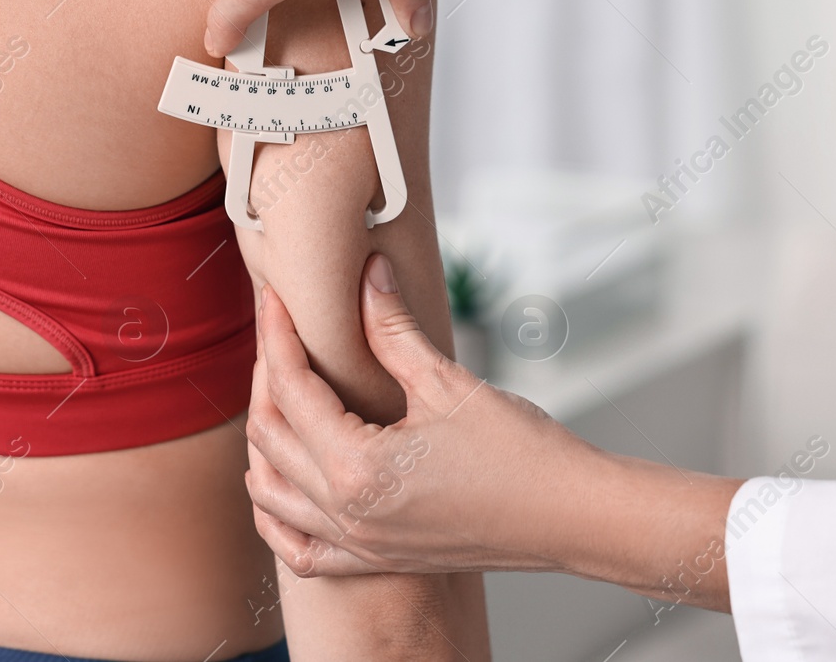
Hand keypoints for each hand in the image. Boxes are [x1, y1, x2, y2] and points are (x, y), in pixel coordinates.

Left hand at [245, 254, 590, 576]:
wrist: (570, 516)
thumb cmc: (522, 454)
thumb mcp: (447, 382)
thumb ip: (393, 328)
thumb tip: (368, 275)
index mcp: (358, 467)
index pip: (292, 389)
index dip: (278, 335)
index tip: (276, 298)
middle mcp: (347, 513)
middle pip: (271, 435)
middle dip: (267, 375)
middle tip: (280, 332)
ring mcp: (358, 543)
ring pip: (270, 493)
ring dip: (264, 439)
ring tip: (278, 391)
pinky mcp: (375, 560)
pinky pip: (299, 550)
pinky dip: (275, 516)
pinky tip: (276, 484)